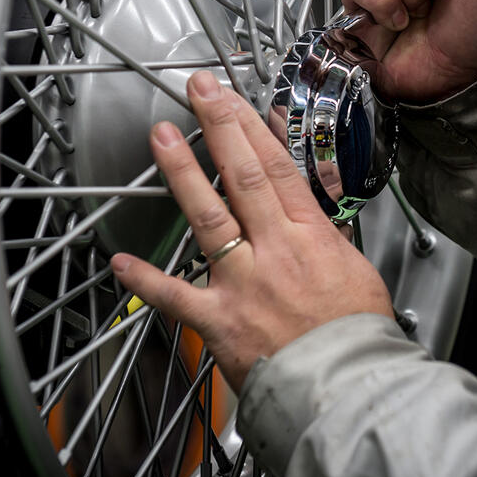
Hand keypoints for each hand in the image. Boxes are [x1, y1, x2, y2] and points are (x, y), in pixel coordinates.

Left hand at [111, 71, 393, 392]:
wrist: (346, 385)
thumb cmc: (356, 335)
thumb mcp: (356, 271)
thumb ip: (327, 241)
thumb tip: (316, 222)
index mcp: (309, 235)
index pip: (277, 167)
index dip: (251, 126)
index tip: (232, 97)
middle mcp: (273, 250)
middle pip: (243, 175)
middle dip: (218, 126)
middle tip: (197, 91)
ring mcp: (242, 281)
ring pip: (208, 217)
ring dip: (182, 173)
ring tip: (163, 137)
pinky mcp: (220, 319)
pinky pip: (175, 296)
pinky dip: (145, 279)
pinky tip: (119, 260)